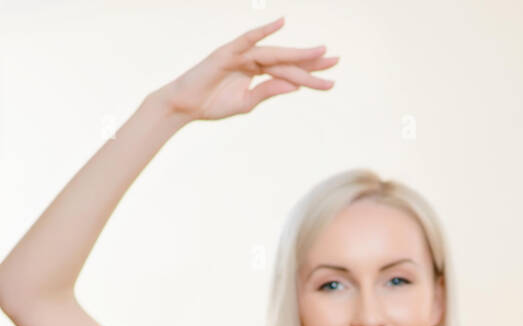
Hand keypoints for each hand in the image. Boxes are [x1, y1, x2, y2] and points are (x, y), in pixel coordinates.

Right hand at [162, 17, 338, 121]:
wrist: (186, 105)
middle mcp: (253, 60)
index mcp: (258, 73)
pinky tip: (281, 23)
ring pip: (274, 54)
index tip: (331, 80)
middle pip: (287, 61)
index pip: (289, 73)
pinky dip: (263, 31)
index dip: (310, 76)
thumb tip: (294, 87)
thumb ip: (267, 92)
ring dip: (297, 53)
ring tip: (320, 53)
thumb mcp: (246, 103)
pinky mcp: (228, 52)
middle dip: (311, 62)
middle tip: (336, 61)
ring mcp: (241, 54)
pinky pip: (248, 39)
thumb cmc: (212, 104)